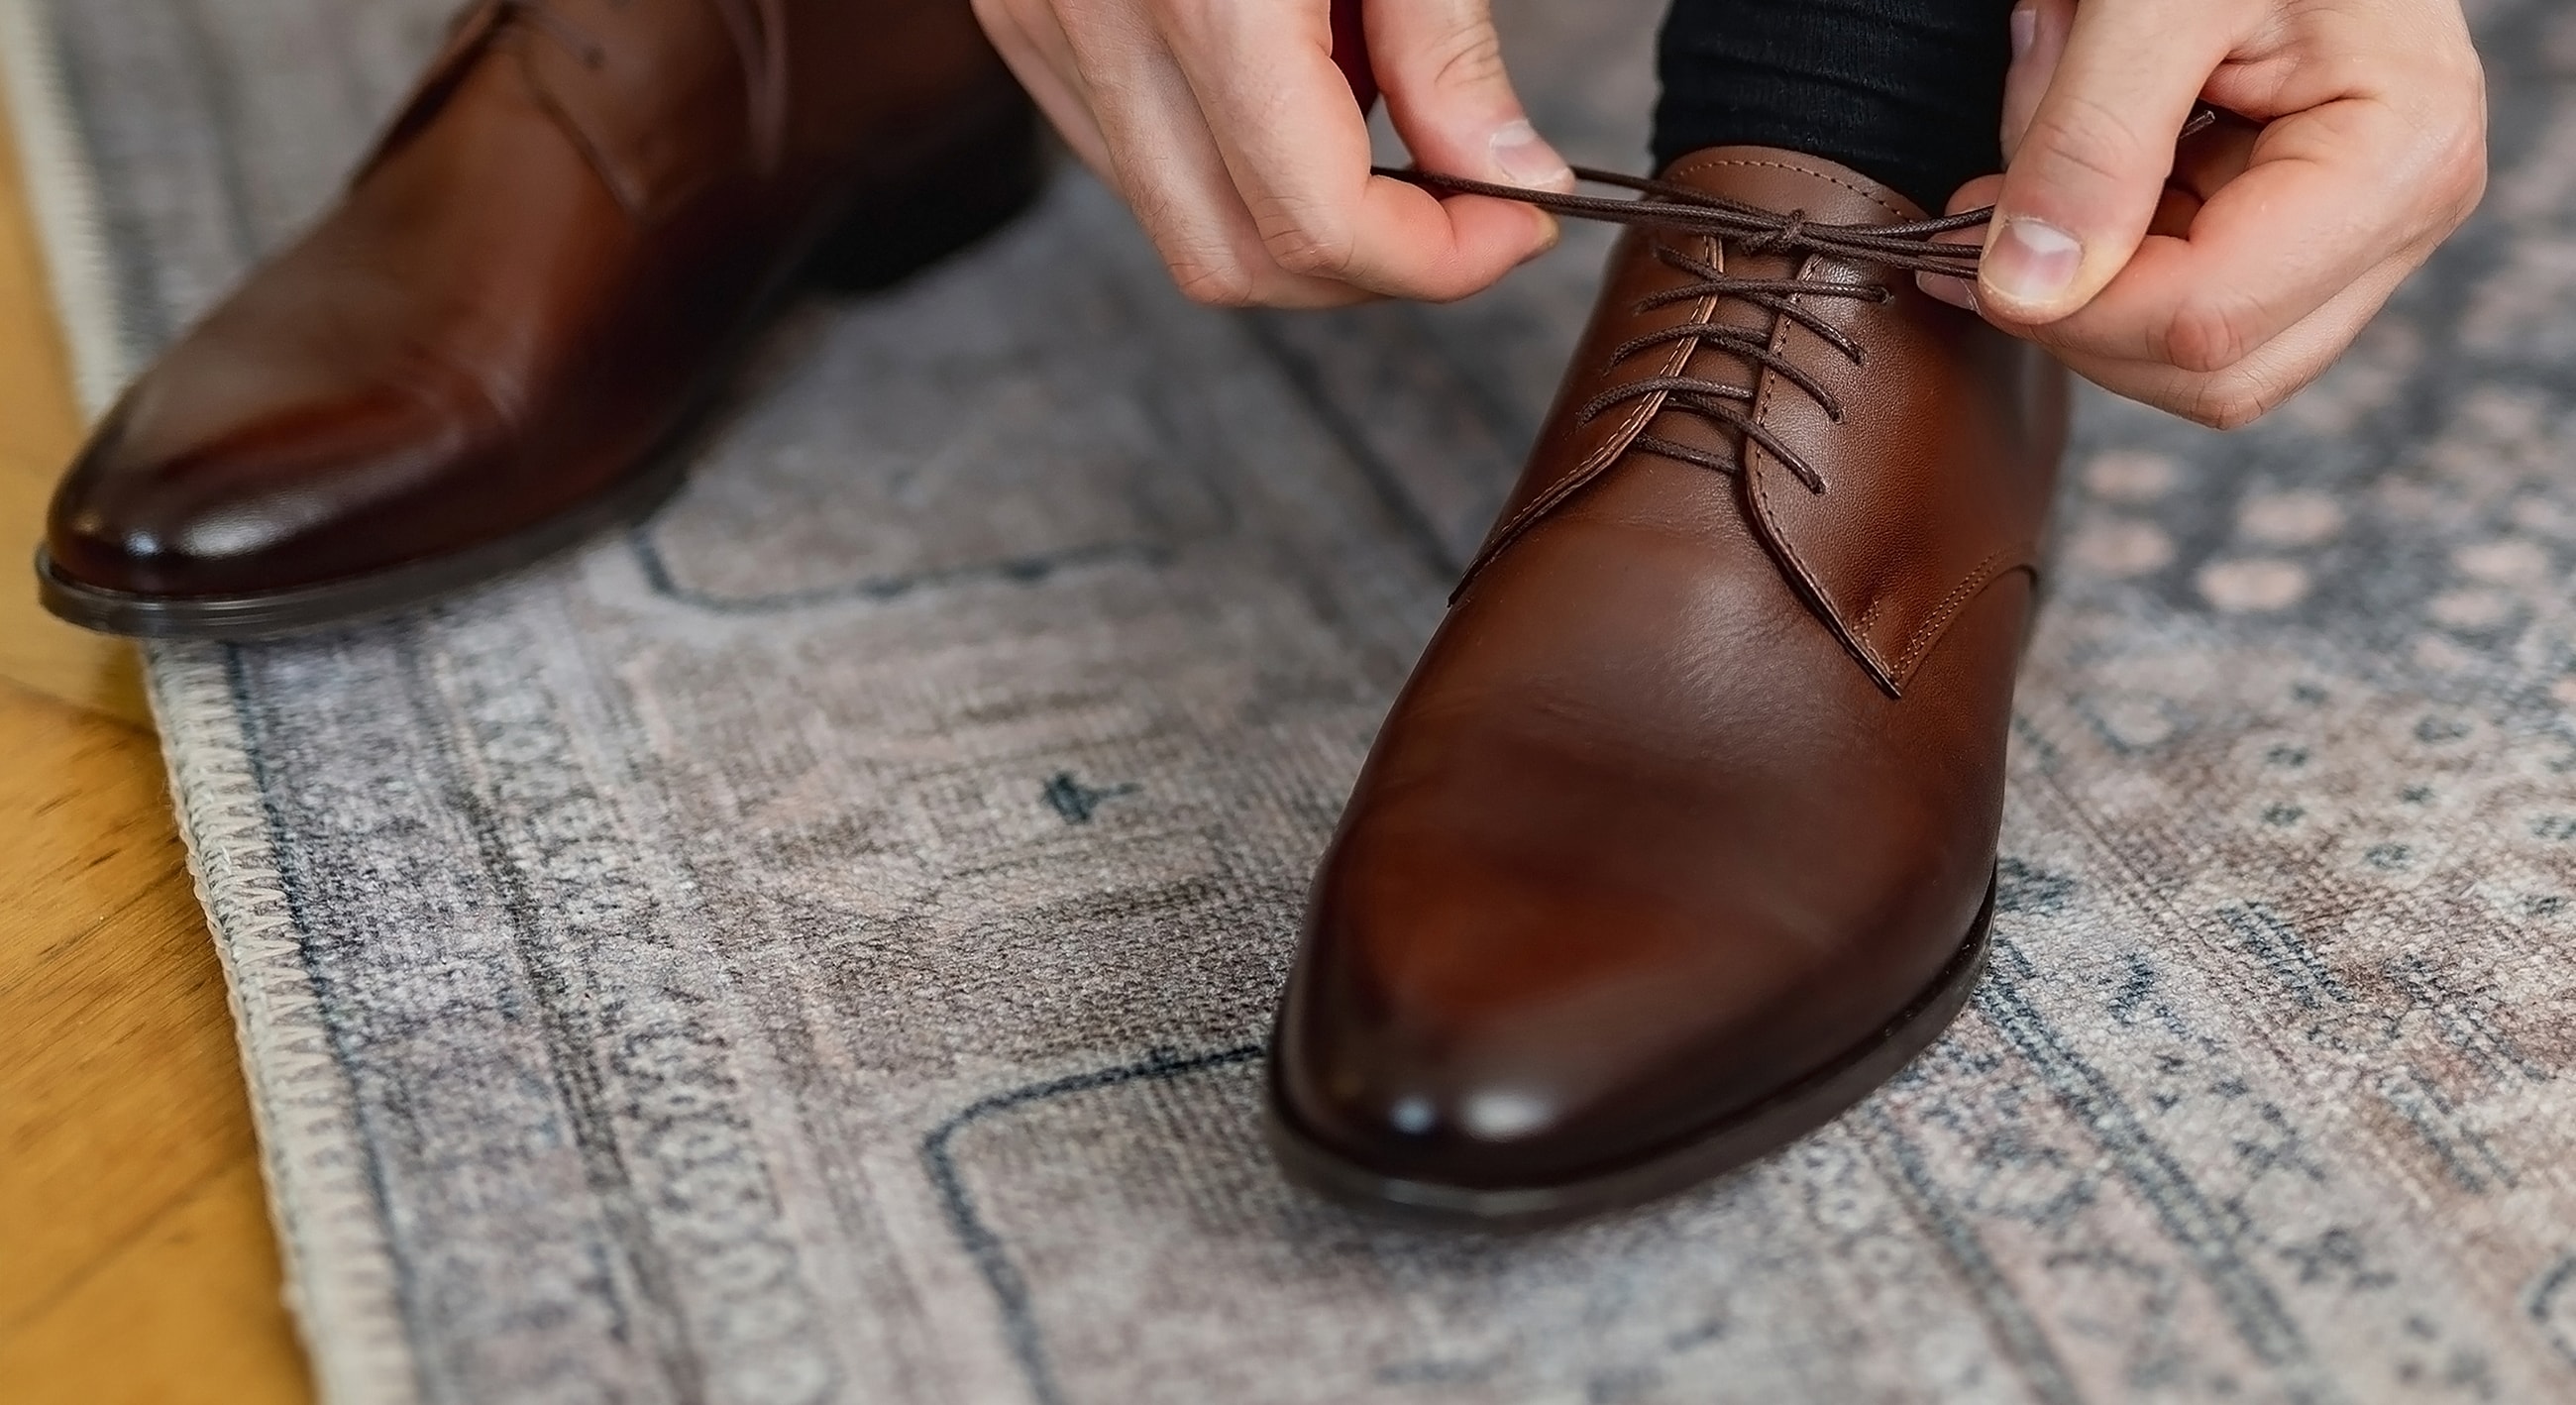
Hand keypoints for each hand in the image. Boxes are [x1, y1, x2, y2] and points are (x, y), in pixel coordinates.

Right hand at [972, 0, 1574, 307]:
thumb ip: (1447, 51)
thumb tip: (1505, 182)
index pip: (1316, 225)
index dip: (1436, 259)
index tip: (1516, 224)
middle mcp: (1090, 18)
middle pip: (1233, 263)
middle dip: (1370, 270)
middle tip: (1469, 207)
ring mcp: (1034, 25)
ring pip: (1177, 226)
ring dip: (1294, 211)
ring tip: (1359, 79)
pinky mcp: (1017, 19)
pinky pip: (1129, 154)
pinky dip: (1226, 154)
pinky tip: (1280, 61)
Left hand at [1920, 0, 2486, 428]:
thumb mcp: (2158, 1)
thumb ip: (2092, 140)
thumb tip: (2026, 291)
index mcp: (2398, 163)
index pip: (2205, 324)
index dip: (2067, 306)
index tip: (1968, 227)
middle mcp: (2400, 221)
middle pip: (2205, 372)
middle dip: (2074, 294)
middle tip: (2000, 173)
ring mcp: (2356, 237)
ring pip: (2181, 355)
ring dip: (2078, 263)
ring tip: (2054, 113)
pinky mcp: (2301, 231)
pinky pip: (2175, 294)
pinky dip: (2096, 234)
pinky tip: (2078, 137)